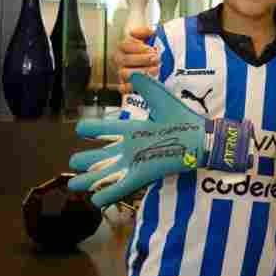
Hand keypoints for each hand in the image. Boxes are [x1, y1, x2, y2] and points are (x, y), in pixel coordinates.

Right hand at [68, 74, 253, 206]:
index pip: (105, 130)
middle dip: (84, 160)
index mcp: (132, 130)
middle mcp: (129, 148)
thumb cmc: (184, 120)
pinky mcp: (140, 176)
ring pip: (104, 174)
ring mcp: (133, 163)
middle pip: (99, 156)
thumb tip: (134, 74)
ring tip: (75, 184)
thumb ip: (147, 88)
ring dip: (89, 180)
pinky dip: (105, 195)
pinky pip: (118, 188)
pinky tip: (95, 200)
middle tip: (75, 162)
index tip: (80, 129)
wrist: (200, 139)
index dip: (90, 129)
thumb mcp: (162, 101)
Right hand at [115, 26, 158, 93]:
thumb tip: (144, 32)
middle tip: (156, 58)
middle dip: (142, 59)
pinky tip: (145, 81)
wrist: (157, 67)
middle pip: (125, 59)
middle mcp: (120, 59)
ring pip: (125, 73)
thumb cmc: (151, 51)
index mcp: (124, 47)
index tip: (151, 48)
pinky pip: (123, 88)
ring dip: (142, 71)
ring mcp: (122, 73)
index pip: (125, 45)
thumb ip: (146, 32)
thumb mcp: (150, 38)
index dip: (138, 47)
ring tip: (155, 69)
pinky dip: (133, 86)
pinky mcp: (125, 85)